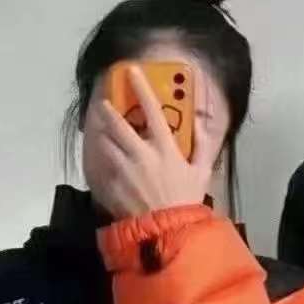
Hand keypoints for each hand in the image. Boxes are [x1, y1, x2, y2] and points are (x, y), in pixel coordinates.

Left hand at [84, 66, 215, 217]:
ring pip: (106, 144)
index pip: (152, 110)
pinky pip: (105, 168)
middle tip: (102, 104)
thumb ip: (204, 145)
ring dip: (102, 136)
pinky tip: (104, 162)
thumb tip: (203, 123)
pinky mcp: (113, 185)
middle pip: (118, 124)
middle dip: (108, 111)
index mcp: (164, 148)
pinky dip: (103, 162)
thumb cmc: (186, 201)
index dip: (141, 88)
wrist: (167, 232)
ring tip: (100, 132)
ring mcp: (124, 170)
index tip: (131, 71)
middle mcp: (141, 155)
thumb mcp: (202, 172)